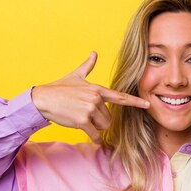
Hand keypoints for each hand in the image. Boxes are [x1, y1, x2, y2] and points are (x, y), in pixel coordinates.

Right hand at [31, 51, 149, 142]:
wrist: (43, 99)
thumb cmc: (59, 88)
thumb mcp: (76, 76)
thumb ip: (88, 66)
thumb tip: (94, 53)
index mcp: (97, 89)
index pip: (120, 97)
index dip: (135, 102)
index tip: (148, 105)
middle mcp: (96, 98)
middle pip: (109, 118)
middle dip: (99, 120)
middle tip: (84, 114)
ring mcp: (89, 109)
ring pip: (102, 126)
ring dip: (94, 127)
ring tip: (81, 118)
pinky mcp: (82, 120)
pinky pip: (94, 134)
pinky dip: (94, 138)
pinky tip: (89, 135)